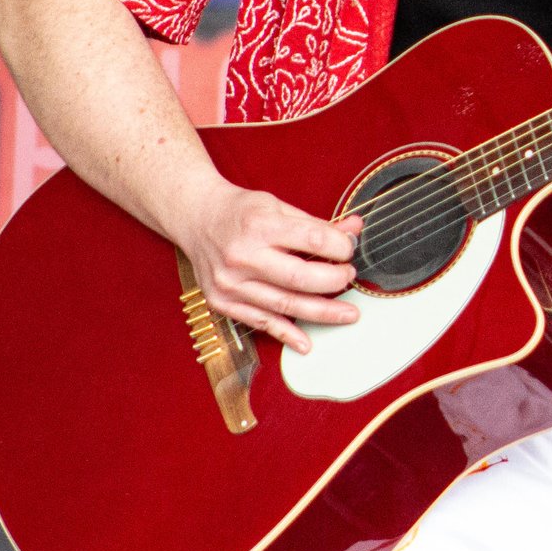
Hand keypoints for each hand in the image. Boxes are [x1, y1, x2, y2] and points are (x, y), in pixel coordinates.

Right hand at [169, 179, 360, 355]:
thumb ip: (317, 224)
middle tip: (350, 277)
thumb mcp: (279, 207)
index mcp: (260, 225)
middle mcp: (242, 256)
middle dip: (334, 282)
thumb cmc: (241, 212)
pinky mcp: (222, 302)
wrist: (196, 219)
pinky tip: (307, 343)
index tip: (349, 249)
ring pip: (285, 305)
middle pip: (300, 278)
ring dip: (322, 313)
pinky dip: (286, 335)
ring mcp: (230, 283)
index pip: (313, 240)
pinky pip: (261, 323)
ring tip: (348, 313)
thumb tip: (355, 231)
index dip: (340, 247)